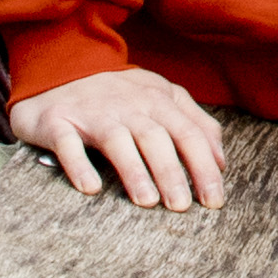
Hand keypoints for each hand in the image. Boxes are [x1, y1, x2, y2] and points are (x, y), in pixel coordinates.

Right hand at [10, 67, 229, 210]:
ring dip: (133, 170)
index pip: (188, 132)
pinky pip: (67, 143)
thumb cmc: (117, 94)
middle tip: (181, 207)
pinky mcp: (57, 122)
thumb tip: (221, 162)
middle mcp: (127, 105)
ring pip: (116, 140)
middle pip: (155, 137)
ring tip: (147, 201)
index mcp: (156, 99)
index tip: (214, 200)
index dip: (203, 166)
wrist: (57, 70)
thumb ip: (195, 123)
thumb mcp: (160, 97)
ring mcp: (92, 112)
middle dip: (172, 172)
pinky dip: (78, 164)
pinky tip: (91, 188)